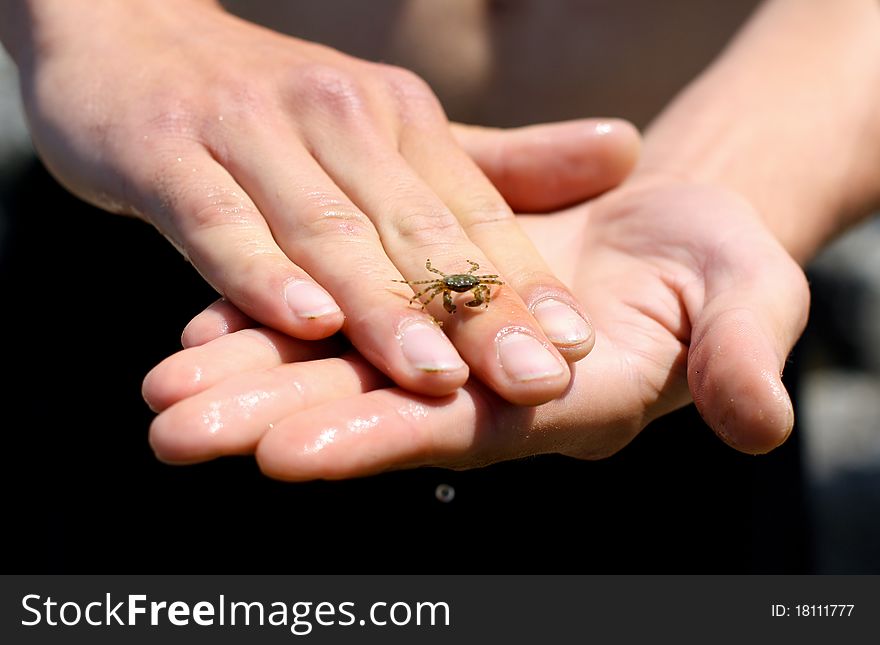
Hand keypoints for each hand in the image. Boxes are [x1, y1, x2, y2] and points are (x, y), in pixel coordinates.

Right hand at [18, 0, 637, 404]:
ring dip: (383, 305)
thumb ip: (495, 161)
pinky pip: (219, 221)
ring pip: (327, 229)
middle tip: (535, 380)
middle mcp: (337, 117)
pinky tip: (303, 322)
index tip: (574, 346)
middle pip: (414, 228)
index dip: (524, 282)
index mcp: (400, 117)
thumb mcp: (390, 129)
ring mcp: (250, 132)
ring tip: (435, 373)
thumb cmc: (274, 109)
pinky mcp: (167, 151)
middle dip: (477, 311)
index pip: (472, 211)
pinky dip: (258, 272)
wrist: (133, 34)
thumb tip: (624, 151)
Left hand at [143, 178, 809, 477]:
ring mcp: (445, 349)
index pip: (454, 429)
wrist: (668, 220)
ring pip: (337, 368)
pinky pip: (341, 315)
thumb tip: (761, 422)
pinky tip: (203, 323)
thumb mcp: (748, 296)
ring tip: (162, 392)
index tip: (286, 453)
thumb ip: (741, 356)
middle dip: (274, 420)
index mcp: (556, 399)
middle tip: (177, 432)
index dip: (375, 438)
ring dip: (248, 378)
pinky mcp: (422, 302)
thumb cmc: (716, 261)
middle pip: (370, 410)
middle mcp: (484, 388)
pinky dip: (274, 316)